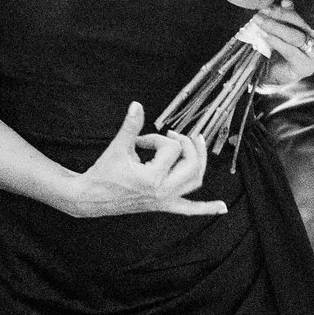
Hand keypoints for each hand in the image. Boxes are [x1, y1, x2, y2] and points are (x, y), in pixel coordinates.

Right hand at [69, 102, 228, 218]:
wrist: (90, 198)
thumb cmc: (103, 173)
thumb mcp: (118, 148)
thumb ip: (130, 126)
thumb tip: (137, 105)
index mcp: (152, 178)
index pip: (170, 149)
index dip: (157, 139)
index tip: (140, 140)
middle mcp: (163, 191)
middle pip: (191, 164)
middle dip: (186, 145)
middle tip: (175, 135)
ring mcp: (165, 200)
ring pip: (195, 182)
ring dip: (200, 163)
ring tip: (198, 144)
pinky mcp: (163, 206)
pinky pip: (189, 209)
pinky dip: (206, 209)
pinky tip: (223, 208)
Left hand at [251, 2, 313, 81]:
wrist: (273, 74)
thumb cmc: (279, 49)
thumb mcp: (282, 28)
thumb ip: (286, 16)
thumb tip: (285, 2)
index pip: (307, 15)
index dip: (294, 8)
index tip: (280, 2)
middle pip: (303, 24)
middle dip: (281, 15)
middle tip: (263, 11)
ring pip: (297, 37)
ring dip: (276, 28)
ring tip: (260, 22)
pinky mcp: (305, 67)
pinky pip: (291, 51)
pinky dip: (277, 42)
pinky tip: (265, 36)